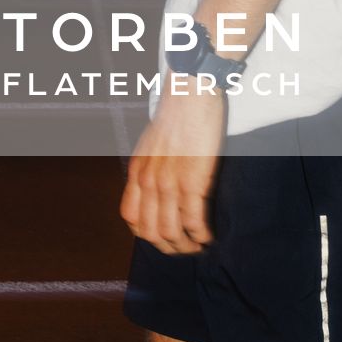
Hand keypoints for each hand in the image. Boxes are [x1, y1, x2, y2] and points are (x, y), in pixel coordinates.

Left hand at [119, 78, 227, 254]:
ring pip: (171, 232)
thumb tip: (158, 189)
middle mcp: (148, 181)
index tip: (163, 237)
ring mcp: (169, 183)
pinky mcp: (192, 181)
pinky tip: (210, 236)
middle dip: (169, 247)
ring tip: (200, 246)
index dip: (146, 234)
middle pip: (151, 232)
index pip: (131, 218)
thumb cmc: (176, 115)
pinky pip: (194, 221)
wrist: (190, 94)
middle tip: (186, 248)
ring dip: (187, 247)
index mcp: (137, 171)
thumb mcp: (151, 145)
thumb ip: (151, 168)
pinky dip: (202, 235)